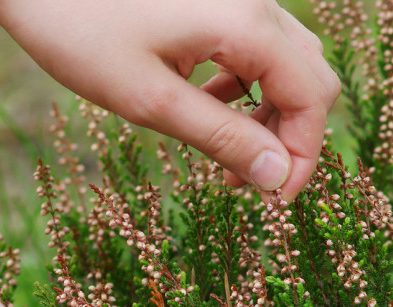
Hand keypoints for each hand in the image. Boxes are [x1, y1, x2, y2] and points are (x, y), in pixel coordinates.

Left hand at [0, 0, 339, 199]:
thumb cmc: (81, 33)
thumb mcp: (151, 100)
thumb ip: (220, 138)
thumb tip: (276, 178)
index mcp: (247, 24)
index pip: (311, 99)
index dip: (302, 155)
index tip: (275, 200)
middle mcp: (254, 2)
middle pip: (310, 78)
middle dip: (288, 136)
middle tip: (246, 181)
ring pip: (286, 63)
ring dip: (266, 112)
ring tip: (221, 150)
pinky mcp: (215, 0)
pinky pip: (255, 47)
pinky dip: (244, 85)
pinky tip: (202, 103)